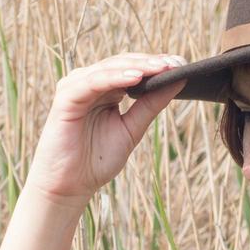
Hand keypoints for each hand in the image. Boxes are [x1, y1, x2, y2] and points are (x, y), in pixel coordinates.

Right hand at [26, 52, 188, 207]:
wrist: (69, 187)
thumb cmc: (96, 160)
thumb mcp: (132, 129)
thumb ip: (151, 105)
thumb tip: (178, 81)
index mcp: (106, 89)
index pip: (133, 68)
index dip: (157, 65)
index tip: (183, 64)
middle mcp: (90, 83)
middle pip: (123, 63)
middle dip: (151, 62)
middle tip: (177, 62)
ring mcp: (76, 87)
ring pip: (110, 68)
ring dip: (137, 66)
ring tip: (161, 67)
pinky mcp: (66, 97)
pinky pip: (93, 82)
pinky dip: (115, 78)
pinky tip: (136, 78)